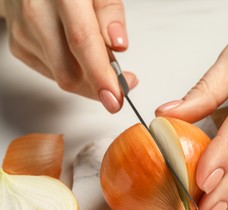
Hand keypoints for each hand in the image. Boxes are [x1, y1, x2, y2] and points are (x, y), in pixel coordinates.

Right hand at [0, 0, 136, 112]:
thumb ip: (110, 12)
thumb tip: (118, 44)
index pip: (82, 42)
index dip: (99, 75)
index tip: (114, 98)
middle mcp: (38, 14)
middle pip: (70, 71)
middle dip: (101, 87)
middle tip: (125, 81)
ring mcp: (25, 33)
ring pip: (62, 77)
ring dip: (90, 80)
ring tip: (104, 61)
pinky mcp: (19, 47)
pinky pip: (53, 74)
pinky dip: (74, 72)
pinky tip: (80, 57)